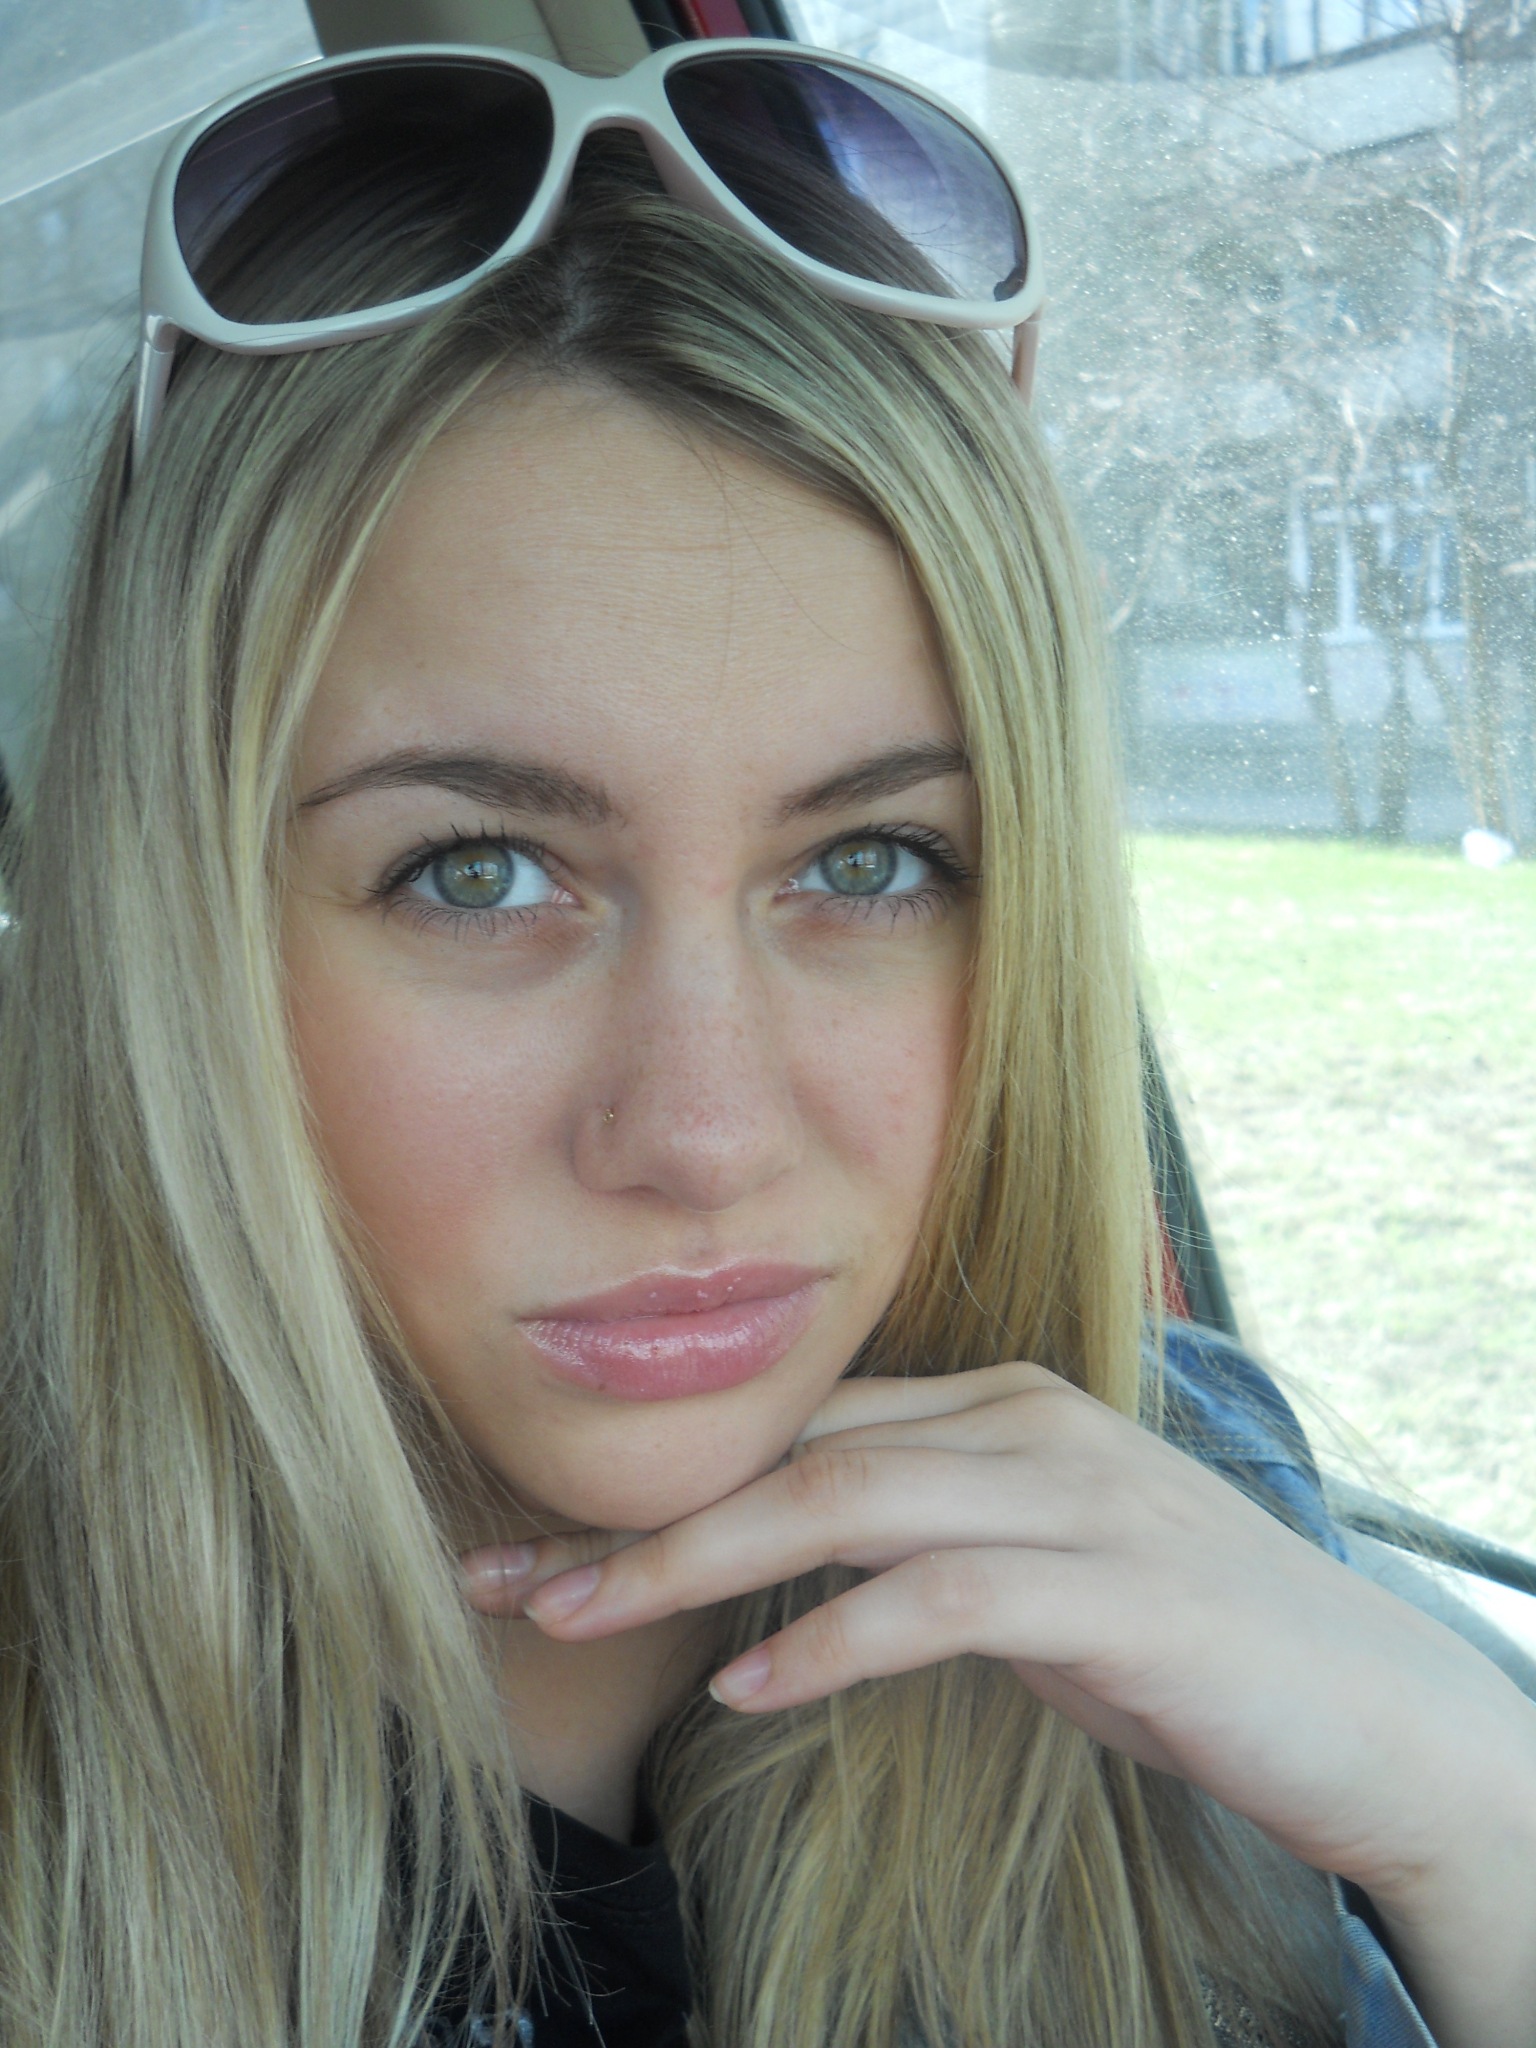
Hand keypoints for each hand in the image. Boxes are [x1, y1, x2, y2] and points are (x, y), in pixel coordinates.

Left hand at [464, 1364, 1535, 2046]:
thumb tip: (785, 1557)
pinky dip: (831, 1639)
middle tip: (516, 1580)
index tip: (544, 1542)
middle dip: (645, 1517)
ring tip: (583, 1618)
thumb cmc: (1176, 1638)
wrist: (1362, 1707)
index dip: (666, 1479)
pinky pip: (939, 1597)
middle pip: (797, 1452)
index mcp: (994, 1403)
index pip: (798, 1426)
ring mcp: (1072, 1496)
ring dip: (696, 1563)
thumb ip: (915, 1540)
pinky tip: (748, 1685)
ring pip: (845, 1502)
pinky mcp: (1113, 1587)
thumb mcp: (1023, 1570)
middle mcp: (1023, 1422)